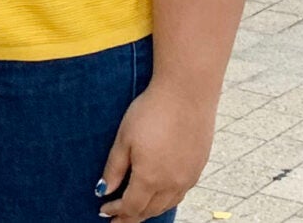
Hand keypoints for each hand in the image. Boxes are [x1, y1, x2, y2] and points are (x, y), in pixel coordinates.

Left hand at [97, 80, 215, 222]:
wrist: (187, 92)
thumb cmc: (151, 111)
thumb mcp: (124, 138)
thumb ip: (114, 168)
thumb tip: (103, 191)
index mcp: (150, 178)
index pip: (131, 207)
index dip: (116, 212)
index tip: (104, 211)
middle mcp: (172, 183)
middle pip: (149, 210)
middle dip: (131, 217)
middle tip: (117, 220)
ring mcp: (189, 177)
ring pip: (167, 204)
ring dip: (149, 210)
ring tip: (136, 211)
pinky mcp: (199, 167)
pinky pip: (180, 193)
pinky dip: (166, 199)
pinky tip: (160, 195)